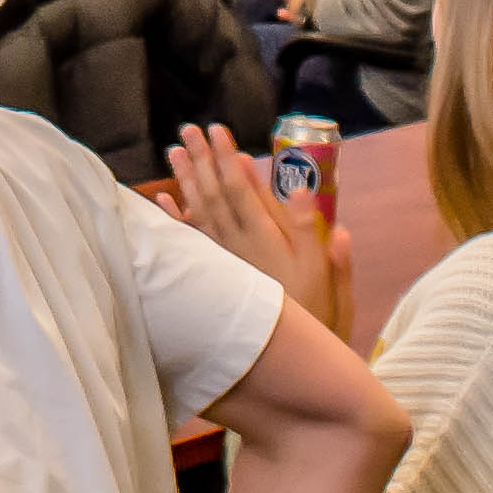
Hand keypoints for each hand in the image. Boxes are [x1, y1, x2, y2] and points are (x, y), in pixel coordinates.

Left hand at [169, 122, 347, 327]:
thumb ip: (315, 235)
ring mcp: (226, 261)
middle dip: (203, 160)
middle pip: (217, 196)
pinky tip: (163, 200)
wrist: (292, 362)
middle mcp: (241, 247)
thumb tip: (306, 191)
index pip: (243, 191)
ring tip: (174, 151)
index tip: (218, 133)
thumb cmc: (318, 318)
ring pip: (201, 213)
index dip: (229, 160)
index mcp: (268, 241)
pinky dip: (177, 221)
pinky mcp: (218, 275)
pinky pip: (193, 244)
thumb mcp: (329, 278)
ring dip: (187, 181)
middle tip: (188, 130)